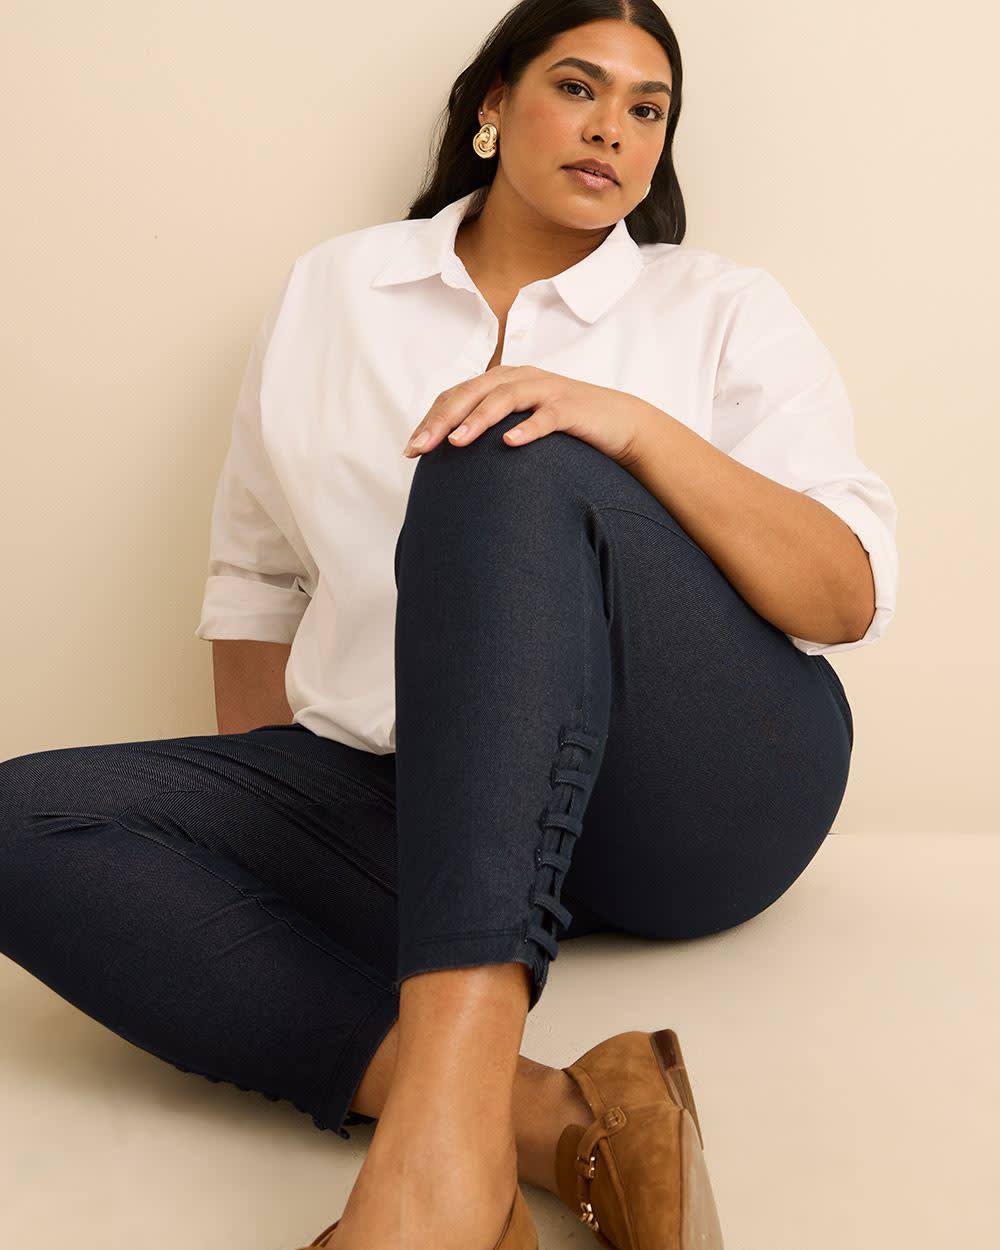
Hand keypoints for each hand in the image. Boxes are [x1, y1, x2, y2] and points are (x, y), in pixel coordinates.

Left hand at [402, 365, 645, 464]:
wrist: (620, 423)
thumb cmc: (565, 429)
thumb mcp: (522, 423)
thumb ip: (490, 429)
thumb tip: (451, 454)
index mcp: (504, 381)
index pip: (458, 395)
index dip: (431, 419)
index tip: (411, 450)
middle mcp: (521, 379)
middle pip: (473, 393)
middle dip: (443, 419)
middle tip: (420, 447)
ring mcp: (547, 390)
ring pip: (505, 398)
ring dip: (478, 420)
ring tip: (457, 443)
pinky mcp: (572, 407)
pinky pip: (547, 416)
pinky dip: (528, 428)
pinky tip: (510, 444)